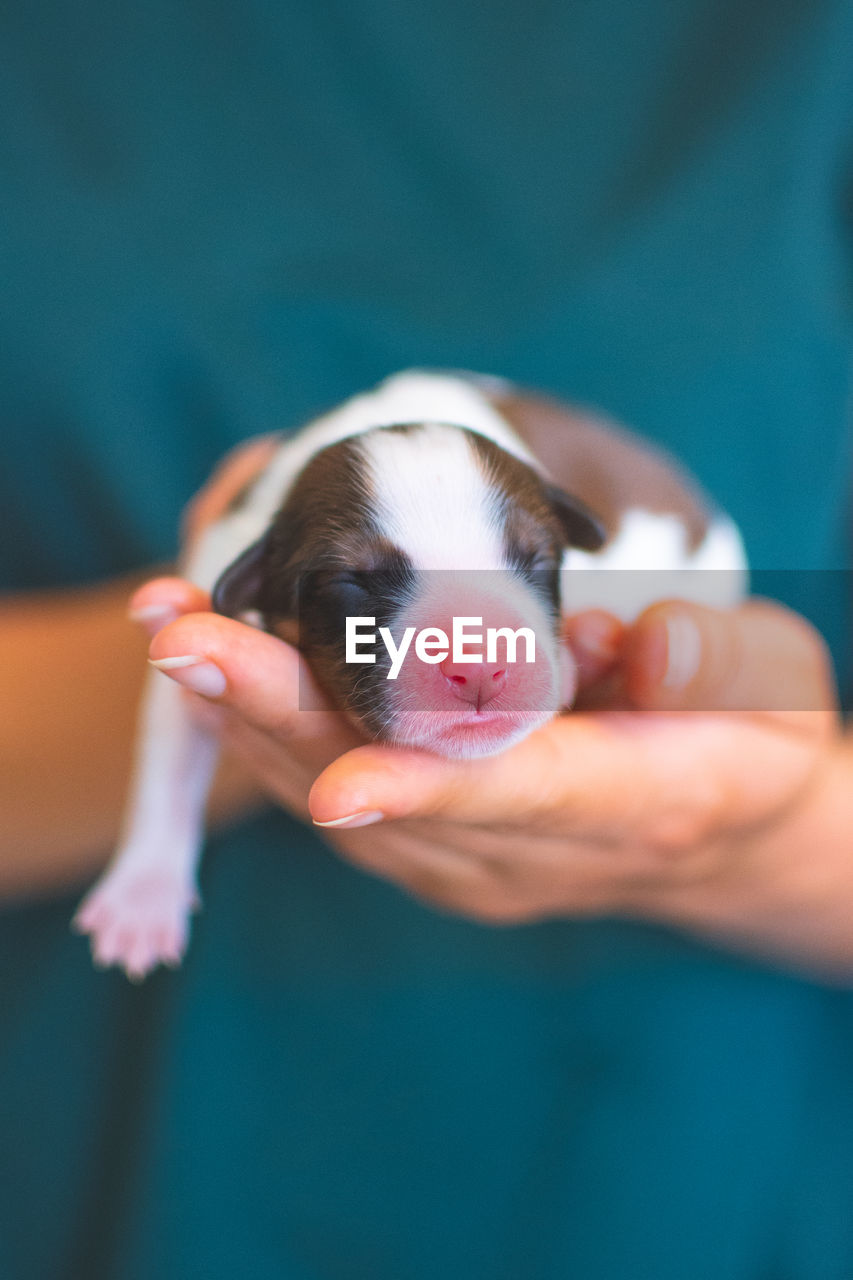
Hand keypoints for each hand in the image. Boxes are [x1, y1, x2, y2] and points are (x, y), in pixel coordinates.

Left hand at [135, 438, 849, 978]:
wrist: (725, 832)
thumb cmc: (754, 738)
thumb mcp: (774, 683)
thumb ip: (710, 663)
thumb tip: (628, 646)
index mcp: (631, 802)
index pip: (521, 797)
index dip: (426, 789)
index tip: (334, 783)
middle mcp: (536, 856)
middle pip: (394, 796)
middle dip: (283, 716)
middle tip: (186, 641)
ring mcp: (477, 868)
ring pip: (345, 804)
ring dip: (253, 722)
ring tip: (175, 632)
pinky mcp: (441, 859)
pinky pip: (340, 803)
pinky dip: (274, 743)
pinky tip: (219, 684)